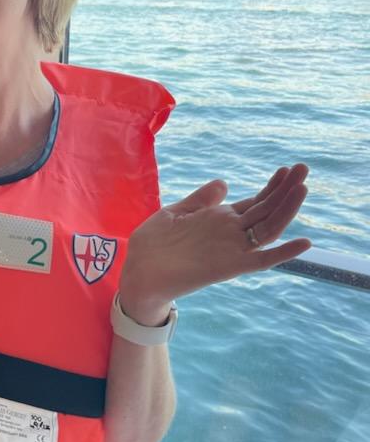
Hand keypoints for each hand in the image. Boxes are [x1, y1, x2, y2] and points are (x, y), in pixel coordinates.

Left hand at [120, 164, 310, 313]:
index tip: (285, 169)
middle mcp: (230, 234)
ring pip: (268, 228)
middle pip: (266, 209)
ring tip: (303, 188)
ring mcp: (231, 249)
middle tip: (303, 168)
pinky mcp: (228, 267)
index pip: (254, 202)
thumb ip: (201, 200)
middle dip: (285, 189)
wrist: (138, 273)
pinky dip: (282, 253)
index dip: (271, 187)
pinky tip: (304, 243)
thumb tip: (224, 182)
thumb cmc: (153, 245)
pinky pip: (260, 261)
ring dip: (287, 209)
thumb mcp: (175, 212)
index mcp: (219, 220)